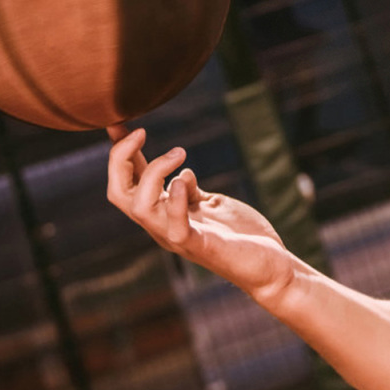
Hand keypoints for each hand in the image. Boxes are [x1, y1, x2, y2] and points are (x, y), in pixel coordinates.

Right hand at [106, 125, 291, 300]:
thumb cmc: (239, 235)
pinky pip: (176, 228)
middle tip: (140, 132)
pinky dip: (175, 203)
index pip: (129, 181)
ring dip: (153, 173)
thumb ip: (191, 190)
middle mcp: (162, 225)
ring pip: (138, 208)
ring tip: (179, 153)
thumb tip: (180, 172)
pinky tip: (182, 180)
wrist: (269, 265)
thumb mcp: (210, 204)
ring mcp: (178, 238)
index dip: (120, 152)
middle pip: (119, 193)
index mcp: (163, 212)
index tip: (119, 124)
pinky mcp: (201, 246)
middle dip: (120, 159)